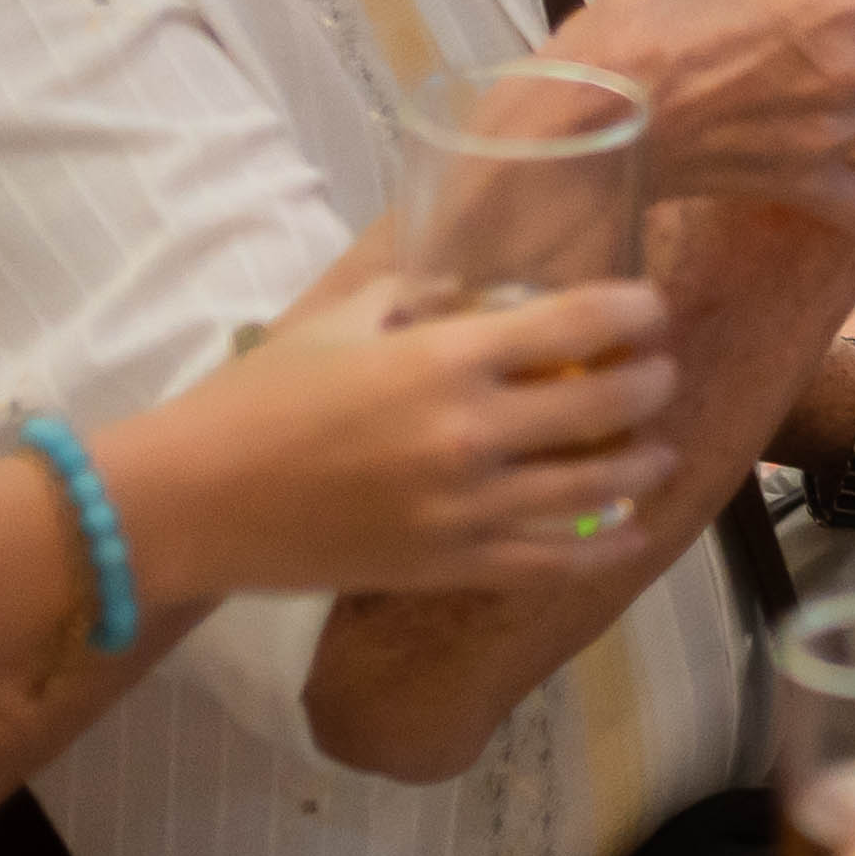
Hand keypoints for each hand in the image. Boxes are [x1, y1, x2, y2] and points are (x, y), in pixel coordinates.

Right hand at [136, 274, 685, 598]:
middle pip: (606, 403)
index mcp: (444, 358)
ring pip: (593, 487)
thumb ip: (418, 298)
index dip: (633, 310)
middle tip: (660, 373)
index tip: (650, 307)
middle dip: (650, 383)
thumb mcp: (343, 321)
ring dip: (643, 465)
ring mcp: (463, 509)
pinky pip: (548, 560)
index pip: (577, 322)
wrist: (194, 501)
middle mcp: (469, 433)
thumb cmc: (259, 399)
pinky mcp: (446, 566)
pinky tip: (629, 531)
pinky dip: (600, 546)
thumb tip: (472, 289)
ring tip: (659, 451)